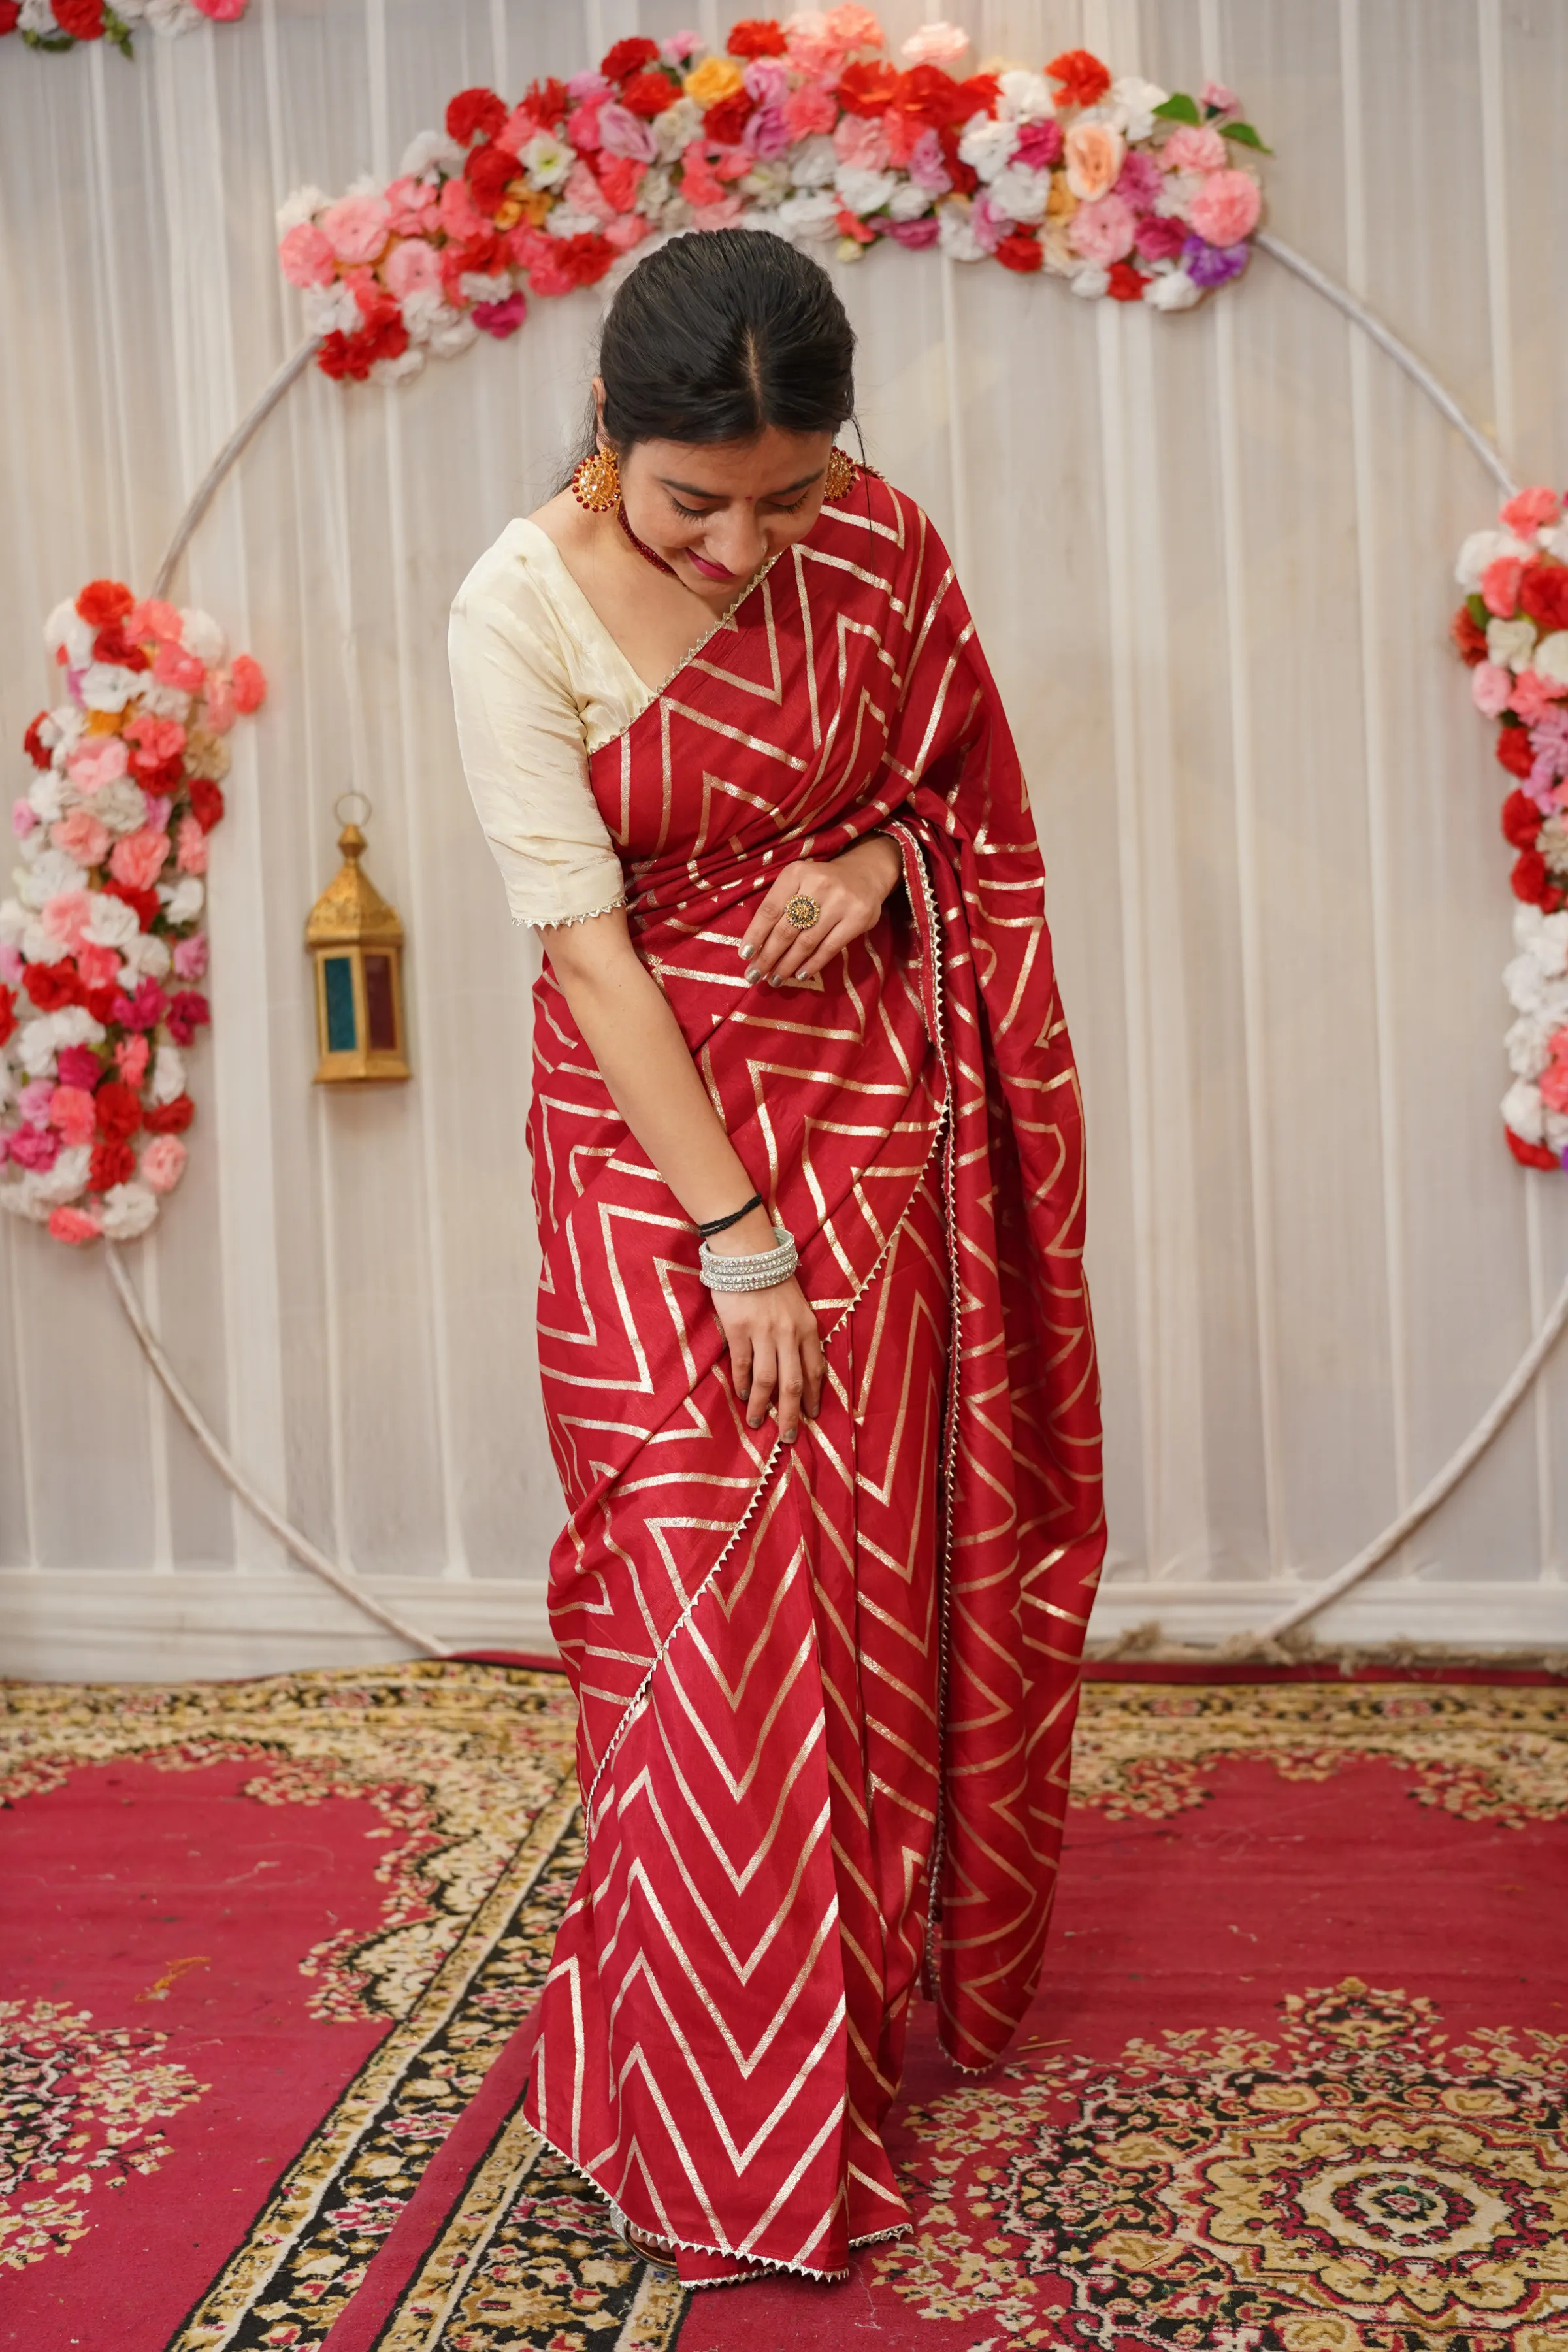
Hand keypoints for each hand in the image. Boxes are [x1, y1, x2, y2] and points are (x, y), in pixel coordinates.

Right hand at [710, 1265, 823, 1443]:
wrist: (748, 1254)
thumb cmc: (774, 1280)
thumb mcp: (798, 1307)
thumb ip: (800, 1335)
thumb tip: (799, 1370)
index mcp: (807, 1328)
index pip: (815, 1371)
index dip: (814, 1398)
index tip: (811, 1417)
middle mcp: (788, 1333)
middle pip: (793, 1385)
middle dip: (791, 1416)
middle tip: (788, 1438)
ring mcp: (763, 1332)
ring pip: (767, 1381)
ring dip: (762, 1407)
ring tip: (758, 1424)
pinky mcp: (738, 1330)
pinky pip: (742, 1365)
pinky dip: (743, 1385)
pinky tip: (743, 1397)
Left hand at [740, 834, 903, 989]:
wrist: (865, 874)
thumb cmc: (820, 884)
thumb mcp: (797, 883)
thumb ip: (779, 906)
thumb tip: (755, 947)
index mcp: (796, 874)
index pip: (769, 910)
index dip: (755, 935)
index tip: (744, 956)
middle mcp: (818, 885)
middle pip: (786, 929)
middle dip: (768, 956)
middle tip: (755, 975)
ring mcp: (840, 902)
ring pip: (806, 942)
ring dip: (787, 965)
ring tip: (775, 979)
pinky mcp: (857, 918)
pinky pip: (829, 948)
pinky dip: (812, 964)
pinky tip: (799, 975)